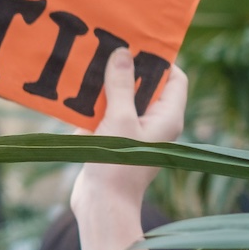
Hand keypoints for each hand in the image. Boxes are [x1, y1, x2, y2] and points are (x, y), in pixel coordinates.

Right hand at [69, 51, 186, 249]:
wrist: (100, 207)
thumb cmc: (117, 165)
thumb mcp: (119, 119)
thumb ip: (120, 85)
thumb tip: (123, 53)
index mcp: (168, 117)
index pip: (175, 77)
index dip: (159, 59)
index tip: (136, 43)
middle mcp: (155, 123)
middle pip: (146, 86)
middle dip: (126, 68)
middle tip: (106, 48)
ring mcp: (134, 134)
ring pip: (123, 100)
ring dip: (105, 86)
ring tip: (86, 66)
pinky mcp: (114, 143)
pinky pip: (107, 116)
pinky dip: (93, 105)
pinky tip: (73, 94)